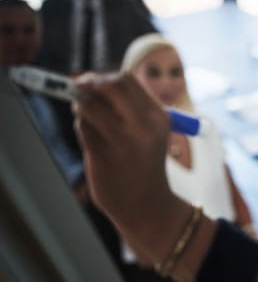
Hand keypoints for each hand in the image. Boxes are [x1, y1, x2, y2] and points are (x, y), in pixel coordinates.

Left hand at [73, 74, 188, 262]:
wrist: (147, 205)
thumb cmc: (144, 164)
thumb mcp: (149, 132)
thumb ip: (127, 107)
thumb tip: (87, 81)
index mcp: (158, 117)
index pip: (126, 80)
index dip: (102, 76)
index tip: (89, 81)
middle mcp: (143, 125)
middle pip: (109, 85)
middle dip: (87, 83)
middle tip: (76, 88)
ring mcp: (122, 140)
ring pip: (90, 106)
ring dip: (81, 106)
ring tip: (86, 116)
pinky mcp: (103, 154)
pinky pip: (83, 128)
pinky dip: (81, 126)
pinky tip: (90, 137)